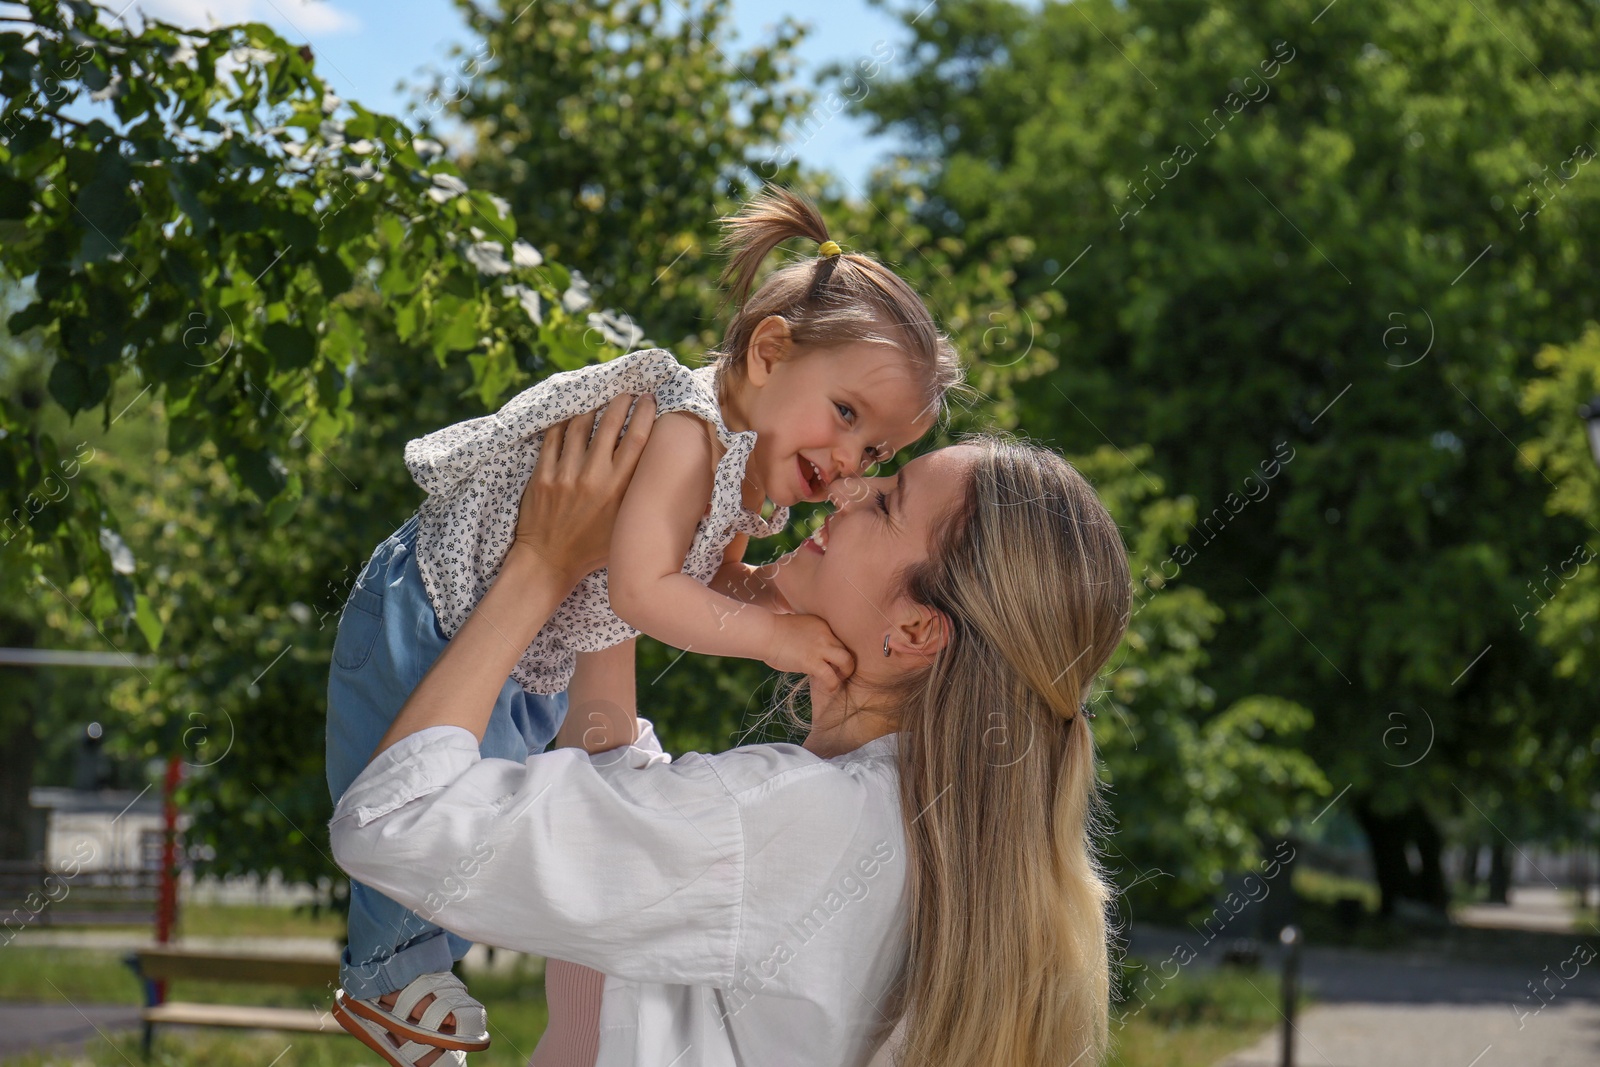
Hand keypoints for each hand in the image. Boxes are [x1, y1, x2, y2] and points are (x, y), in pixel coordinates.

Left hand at [512, 395, 654, 584]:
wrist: (548, 562)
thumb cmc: (592, 549)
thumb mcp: (625, 524)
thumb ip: (639, 496)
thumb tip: (663, 473)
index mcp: (619, 490)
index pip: (637, 439)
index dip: (645, 413)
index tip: (649, 400)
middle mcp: (593, 477)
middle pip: (610, 424)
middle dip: (620, 402)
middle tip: (626, 395)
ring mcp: (565, 474)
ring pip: (580, 425)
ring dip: (592, 410)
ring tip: (598, 406)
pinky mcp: (542, 476)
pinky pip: (553, 438)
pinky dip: (563, 424)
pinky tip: (570, 420)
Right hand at [762, 612, 854, 688]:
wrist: (764, 633)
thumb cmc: (774, 631)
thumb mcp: (799, 626)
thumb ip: (810, 635)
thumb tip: (813, 649)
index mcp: (823, 624)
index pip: (842, 638)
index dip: (840, 651)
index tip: (835, 660)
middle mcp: (826, 634)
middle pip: (848, 648)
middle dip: (847, 661)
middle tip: (840, 670)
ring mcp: (820, 648)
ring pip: (847, 661)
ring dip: (846, 672)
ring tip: (838, 679)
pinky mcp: (812, 661)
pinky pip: (831, 676)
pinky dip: (833, 684)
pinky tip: (829, 688)